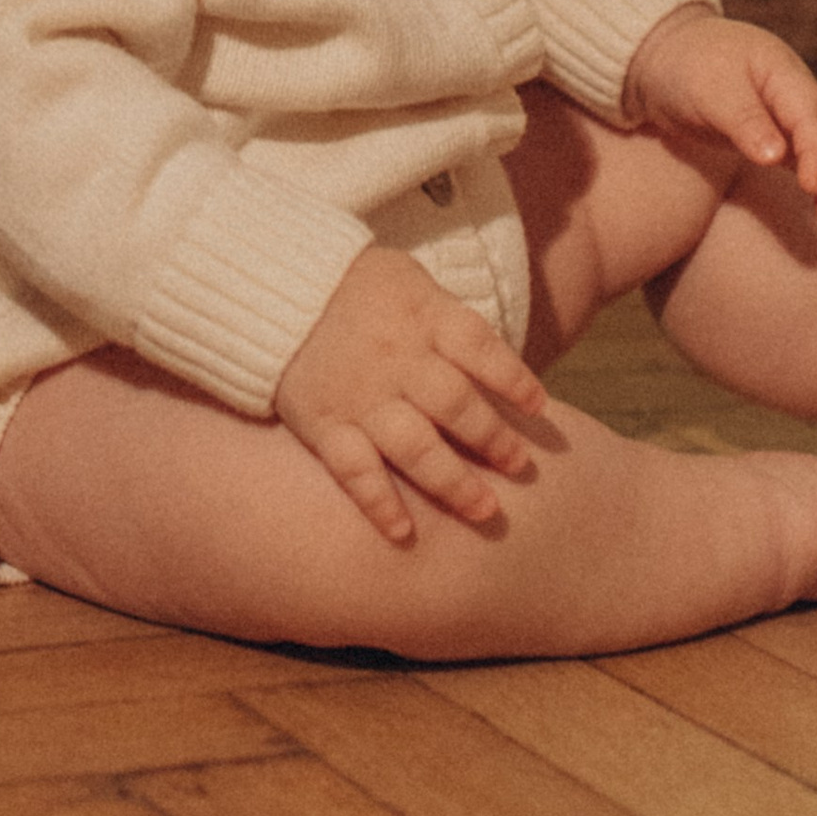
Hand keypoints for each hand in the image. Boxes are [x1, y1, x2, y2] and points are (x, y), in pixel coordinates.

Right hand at [272, 246, 547, 545]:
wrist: (277, 287)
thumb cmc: (360, 288)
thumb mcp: (412, 282)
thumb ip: (450, 323)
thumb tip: (499, 368)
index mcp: (423, 317)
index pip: (480, 348)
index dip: (513, 379)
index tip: (539, 408)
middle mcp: (397, 359)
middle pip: (455, 403)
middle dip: (493, 438)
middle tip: (521, 467)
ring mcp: (360, 395)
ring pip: (414, 446)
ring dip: (452, 481)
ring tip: (485, 509)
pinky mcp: (324, 424)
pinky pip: (354, 470)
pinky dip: (377, 503)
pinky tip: (403, 533)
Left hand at [624, 6, 816, 230]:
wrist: (668, 58)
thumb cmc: (688, 68)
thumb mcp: (709, 89)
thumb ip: (743, 120)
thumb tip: (777, 157)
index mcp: (783, 73)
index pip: (810, 118)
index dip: (815, 153)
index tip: (812, 188)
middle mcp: (800, 95)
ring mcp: (796, 117)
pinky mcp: (786, 140)